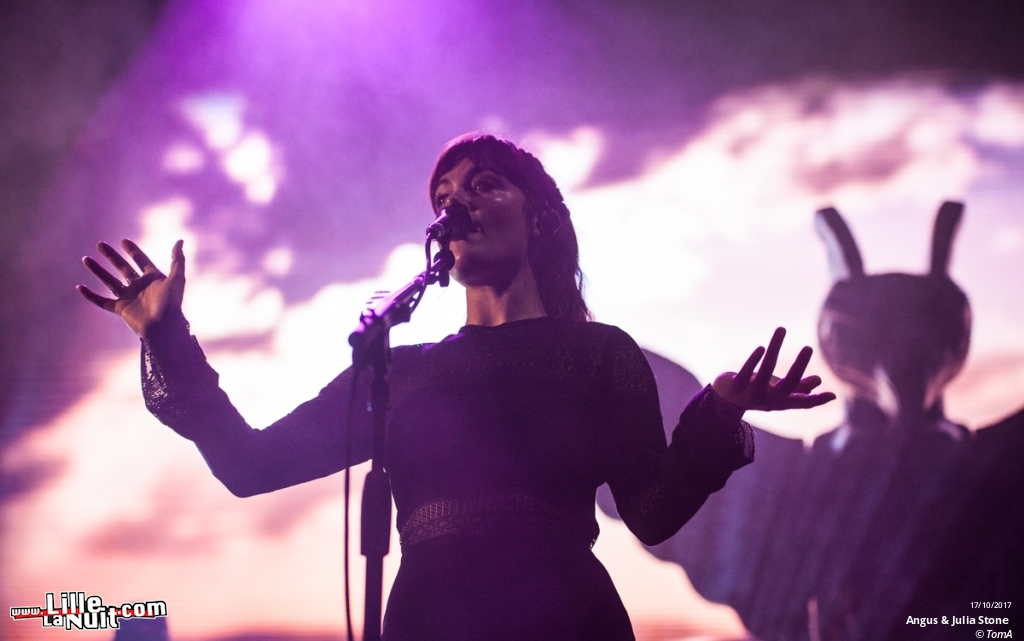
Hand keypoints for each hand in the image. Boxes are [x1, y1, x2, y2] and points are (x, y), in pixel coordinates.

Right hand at [77, 239, 184, 339]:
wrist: (164, 327)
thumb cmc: (172, 304)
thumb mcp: (177, 279)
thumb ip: (177, 260)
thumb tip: (180, 241)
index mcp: (153, 279)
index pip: (141, 261)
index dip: (133, 251)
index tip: (123, 241)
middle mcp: (140, 286)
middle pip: (123, 268)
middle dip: (111, 256)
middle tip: (100, 244)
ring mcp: (129, 297)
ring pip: (109, 281)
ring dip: (98, 270)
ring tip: (86, 259)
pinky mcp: (121, 309)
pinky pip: (102, 302)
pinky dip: (91, 296)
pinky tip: (80, 287)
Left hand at [712, 327, 835, 411]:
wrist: (726, 402)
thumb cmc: (758, 393)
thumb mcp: (778, 391)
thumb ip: (798, 387)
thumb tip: (818, 381)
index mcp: (781, 402)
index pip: (802, 403)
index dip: (817, 400)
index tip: (832, 395)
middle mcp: (768, 400)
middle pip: (787, 385)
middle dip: (798, 366)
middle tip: (808, 347)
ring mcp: (751, 394)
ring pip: (765, 371)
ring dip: (774, 348)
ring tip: (782, 329)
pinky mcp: (735, 386)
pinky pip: (745, 372)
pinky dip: (753, 360)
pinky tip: (762, 348)